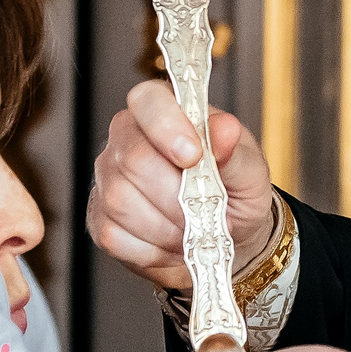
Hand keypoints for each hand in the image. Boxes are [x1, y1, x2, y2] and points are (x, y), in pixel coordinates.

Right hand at [87, 80, 278, 290]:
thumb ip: (234, 149)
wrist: (227, 233)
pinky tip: (172, 243)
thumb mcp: (249, 169)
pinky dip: (152, 249)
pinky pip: (115, 236)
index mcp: (163, 111)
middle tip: (206, 210)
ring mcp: (108, 179)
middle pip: (134, 160)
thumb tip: (224, 130)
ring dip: (167, 226)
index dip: (166, 128)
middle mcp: (126, 138)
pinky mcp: (101, 219)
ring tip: (194, 229)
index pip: (148, 101)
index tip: (193, 157)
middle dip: (176, 196)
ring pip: (121, 201)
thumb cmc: (236, 190)